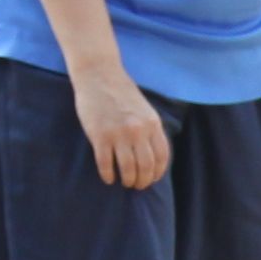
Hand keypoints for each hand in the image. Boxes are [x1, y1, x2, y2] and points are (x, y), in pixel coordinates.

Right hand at [71, 62, 170, 188]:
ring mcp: (118, 134)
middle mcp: (138, 131)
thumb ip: (149, 130)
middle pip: (146, 167)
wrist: (99, 74)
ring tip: (124, 182)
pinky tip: (108, 178)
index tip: (152, 179)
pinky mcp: (100, 136)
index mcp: (152, 124)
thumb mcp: (144, 109)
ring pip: (127, 169)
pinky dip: (108, 175)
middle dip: (143, 181)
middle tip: (137, 185)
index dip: (157, 173)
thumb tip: (151, 155)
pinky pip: (106, 164)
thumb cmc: (121, 91)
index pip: (161, 157)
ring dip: (127, 180)